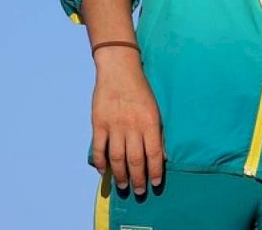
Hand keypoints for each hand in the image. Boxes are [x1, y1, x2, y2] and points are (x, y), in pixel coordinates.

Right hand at [91, 48, 164, 193]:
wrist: (119, 70)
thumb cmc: (140, 90)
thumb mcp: (155, 108)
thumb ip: (157, 131)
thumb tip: (162, 155)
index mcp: (150, 122)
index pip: (154, 154)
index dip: (155, 171)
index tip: (155, 183)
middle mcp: (132, 126)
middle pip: (135, 160)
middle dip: (138, 179)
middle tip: (138, 191)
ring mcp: (114, 125)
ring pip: (117, 158)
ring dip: (121, 175)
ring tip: (124, 185)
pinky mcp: (99, 123)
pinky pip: (99, 148)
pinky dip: (101, 162)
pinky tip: (104, 172)